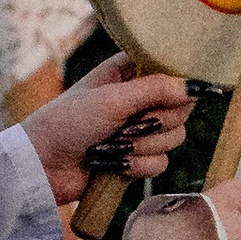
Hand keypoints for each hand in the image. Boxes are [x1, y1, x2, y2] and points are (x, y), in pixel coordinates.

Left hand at [18, 55, 191, 209]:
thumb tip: (198, 86)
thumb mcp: (113, 99)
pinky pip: (161, 164)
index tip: (159, 99)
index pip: (175, 72)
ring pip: (175, 139)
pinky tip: (112, 165)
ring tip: (112, 145)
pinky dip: (137, 166)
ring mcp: (139, 130)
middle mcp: (139, 98)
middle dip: (155, 123)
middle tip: (126, 124)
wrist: (42, 164)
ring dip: (142, 146)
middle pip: (181, 109)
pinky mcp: (136, 159)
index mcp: (130, 72)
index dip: (175, 87)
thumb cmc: (68, 122)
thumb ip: (157, 90)